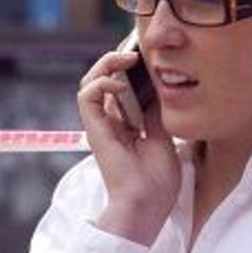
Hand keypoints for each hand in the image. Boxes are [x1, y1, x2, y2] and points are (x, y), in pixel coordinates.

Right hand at [77, 48, 178, 244]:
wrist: (148, 202)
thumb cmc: (158, 179)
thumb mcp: (164, 134)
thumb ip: (156, 109)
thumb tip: (159, 83)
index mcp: (127, 123)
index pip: (122, 84)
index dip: (130, 66)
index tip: (148, 53)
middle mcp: (110, 122)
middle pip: (104, 78)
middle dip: (118, 58)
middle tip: (137, 49)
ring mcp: (101, 125)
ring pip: (90, 81)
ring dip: (107, 64)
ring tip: (128, 59)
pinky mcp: (94, 129)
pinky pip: (86, 95)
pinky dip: (101, 84)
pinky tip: (120, 86)